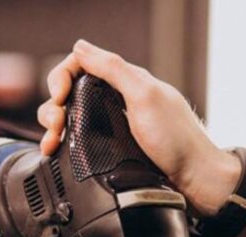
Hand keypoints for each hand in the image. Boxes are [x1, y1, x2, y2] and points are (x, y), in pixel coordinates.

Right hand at [38, 39, 240, 215]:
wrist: (193, 180)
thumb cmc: (177, 140)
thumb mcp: (145, 96)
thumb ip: (113, 70)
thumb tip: (81, 48)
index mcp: (125, 82)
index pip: (80, 66)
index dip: (63, 77)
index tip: (60, 96)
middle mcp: (115, 101)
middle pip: (69, 93)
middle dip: (53, 106)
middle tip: (57, 125)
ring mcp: (110, 126)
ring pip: (69, 117)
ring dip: (52, 126)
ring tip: (52, 142)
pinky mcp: (107, 149)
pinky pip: (75, 140)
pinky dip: (60, 143)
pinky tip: (55, 151)